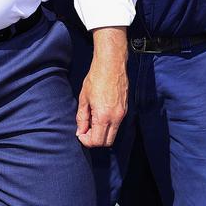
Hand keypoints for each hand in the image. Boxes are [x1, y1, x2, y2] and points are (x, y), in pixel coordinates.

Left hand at [76, 26, 126, 147]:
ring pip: (113, 134)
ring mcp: (122, 114)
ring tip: (92, 119)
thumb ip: (82, 117)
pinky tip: (100, 113)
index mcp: (103, 116)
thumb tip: (80, 131)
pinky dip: (108, 125)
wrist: (111, 64)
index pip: (97, 141)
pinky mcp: (125, 109)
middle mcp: (115, 118)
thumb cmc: (96, 78)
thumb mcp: (84, 98)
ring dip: (102, 132)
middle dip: (95, 139)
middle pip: (107, 142)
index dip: (86, 141)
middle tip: (86, 129)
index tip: (80, 133)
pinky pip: (117, 124)